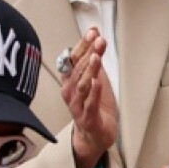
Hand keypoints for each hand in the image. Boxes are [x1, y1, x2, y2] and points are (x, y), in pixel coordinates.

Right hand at [60, 28, 118, 167]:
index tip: (92, 32)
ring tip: (96, 57)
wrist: (95, 135)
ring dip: (89, 70)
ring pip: (82, 86)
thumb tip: (97, 36)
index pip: (72, 59)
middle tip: (98, 41)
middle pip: (77, 70)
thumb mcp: (96, 78)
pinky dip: (93, 93)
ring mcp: (77, 106)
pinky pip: (89, 104)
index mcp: (70, 81)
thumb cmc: (95, 107)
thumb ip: (95, 59)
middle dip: (87, 53)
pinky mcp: (87, 119)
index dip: (82, 45)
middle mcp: (70, 92)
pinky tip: (97, 82)